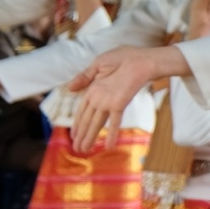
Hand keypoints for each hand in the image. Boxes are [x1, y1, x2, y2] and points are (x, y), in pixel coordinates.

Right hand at [67, 45, 184, 152]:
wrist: (141, 59)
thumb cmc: (122, 58)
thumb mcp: (98, 65)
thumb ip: (84, 77)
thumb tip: (69, 88)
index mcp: (93, 90)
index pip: (82, 111)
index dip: (77, 123)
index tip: (73, 135)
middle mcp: (99, 99)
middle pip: (87, 120)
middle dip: (81, 135)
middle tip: (77, 149)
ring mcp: (109, 103)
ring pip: (97, 124)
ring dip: (90, 137)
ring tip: (85, 150)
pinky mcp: (120, 104)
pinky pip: (114, 122)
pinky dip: (112, 134)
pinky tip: (109, 146)